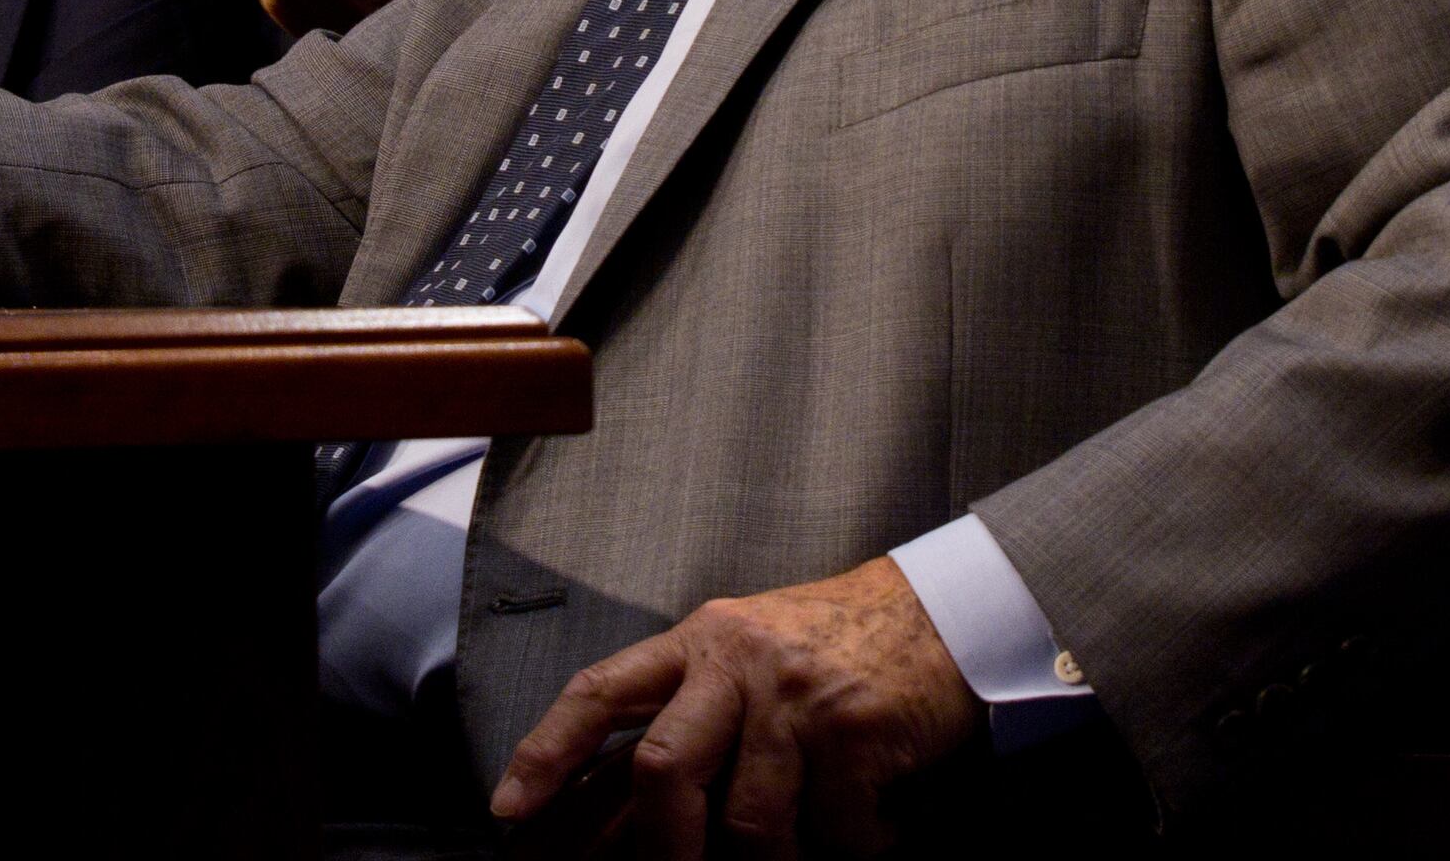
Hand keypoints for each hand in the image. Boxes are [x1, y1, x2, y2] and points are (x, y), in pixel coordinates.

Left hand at [491, 558, 978, 854]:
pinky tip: (871, 831)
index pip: (602, 690)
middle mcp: (739, 659)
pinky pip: (833, 827)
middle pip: (665, 768)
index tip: (507, 807)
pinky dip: (853, 848)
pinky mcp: (856, 724)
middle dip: (664, 851)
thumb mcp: (749, 658)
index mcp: (700, 642)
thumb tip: (633, 812)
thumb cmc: (833, 648)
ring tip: (806, 854)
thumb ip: (694, 715)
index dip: (547, 749)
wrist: (942, 612)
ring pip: (749, 820)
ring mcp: (796, 692)